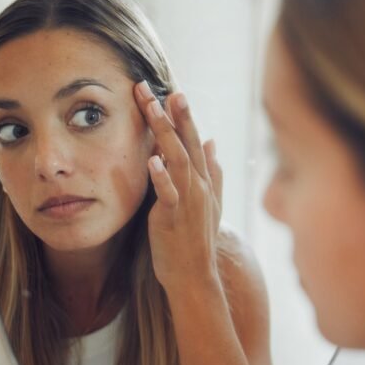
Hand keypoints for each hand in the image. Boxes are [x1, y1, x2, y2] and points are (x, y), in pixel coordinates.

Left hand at [134, 81, 223, 289]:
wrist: (195, 276)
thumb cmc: (197, 241)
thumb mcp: (210, 203)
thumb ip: (213, 172)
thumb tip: (212, 142)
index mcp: (205, 182)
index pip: (195, 141)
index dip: (185, 116)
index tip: (174, 91)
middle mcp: (200, 187)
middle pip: (188, 143)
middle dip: (175, 114)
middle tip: (164, 88)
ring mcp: (190, 201)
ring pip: (178, 160)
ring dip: (165, 132)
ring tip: (152, 108)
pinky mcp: (175, 217)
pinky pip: (169, 193)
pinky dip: (162, 175)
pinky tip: (152, 159)